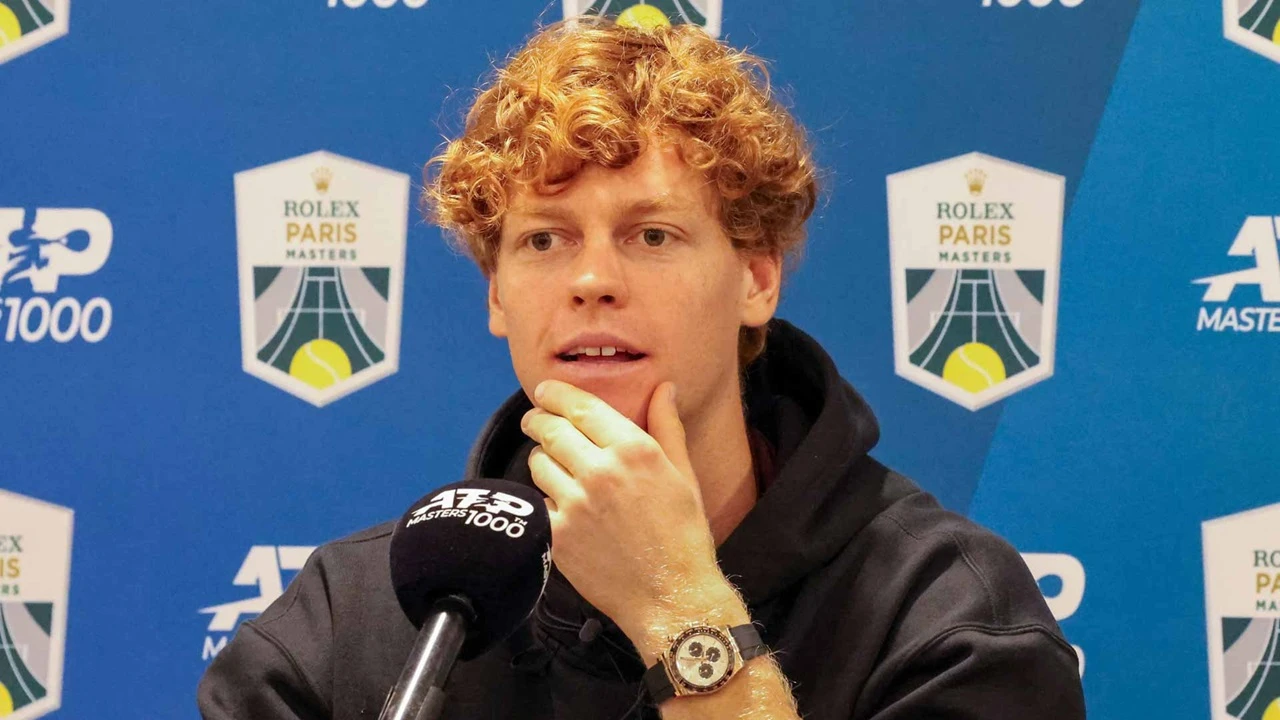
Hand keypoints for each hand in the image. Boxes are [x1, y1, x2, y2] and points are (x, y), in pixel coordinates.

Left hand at [521, 379, 723, 641]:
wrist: (670, 596)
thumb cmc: (683, 534)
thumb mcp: (683, 474)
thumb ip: (667, 426)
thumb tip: (664, 387)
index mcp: (634, 450)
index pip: (580, 406)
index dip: (556, 394)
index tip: (545, 390)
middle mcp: (601, 471)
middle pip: (550, 430)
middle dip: (537, 419)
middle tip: (534, 419)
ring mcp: (575, 504)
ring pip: (538, 463)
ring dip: (543, 458)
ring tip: (555, 464)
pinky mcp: (558, 535)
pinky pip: (540, 501)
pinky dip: (548, 498)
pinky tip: (565, 504)